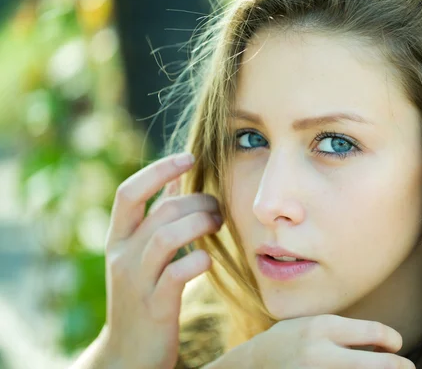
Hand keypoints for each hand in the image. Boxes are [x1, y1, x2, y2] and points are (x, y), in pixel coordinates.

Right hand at [101, 152, 222, 367]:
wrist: (128, 353)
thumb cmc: (143, 293)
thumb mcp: (141, 253)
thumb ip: (156, 215)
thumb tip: (175, 178)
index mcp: (118, 238)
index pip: (129, 192)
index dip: (158, 169)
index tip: (190, 157)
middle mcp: (122, 256)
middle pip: (159, 211)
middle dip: (196, 201)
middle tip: (218, 209)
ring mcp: (136, 282)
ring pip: (165, 237)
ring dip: (199, 224)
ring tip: (217, 225)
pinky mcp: (155, 306)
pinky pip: (177, 274)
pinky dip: (198, 260)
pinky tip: (208, 258)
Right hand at [210, 314, 415, 368]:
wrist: (251, 366)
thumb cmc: (289, 341)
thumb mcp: (313, 324)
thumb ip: (345, 332)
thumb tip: (386, 344)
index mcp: (322, 327)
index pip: (377, 333)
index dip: (393, 340)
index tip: (395, 345)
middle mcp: (320, 353)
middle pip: (381, 364)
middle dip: (400, 367)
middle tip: (408, 368)